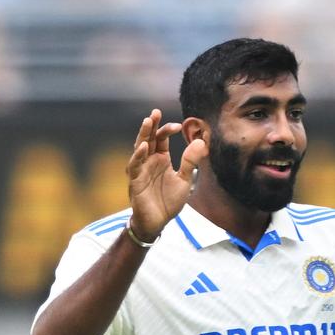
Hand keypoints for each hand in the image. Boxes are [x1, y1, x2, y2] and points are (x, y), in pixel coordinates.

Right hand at [127, 108, 207, 241]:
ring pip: (139, 148)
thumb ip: (190, 161)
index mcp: (160, 159)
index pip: (160, 138)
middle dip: (151, 125)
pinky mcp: (135, 182)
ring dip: (143, 135)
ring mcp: (140, 170)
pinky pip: (134, 166)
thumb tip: (200, 141)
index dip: (167, 130)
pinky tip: (143, 147)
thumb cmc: (168, 201)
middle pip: (148, 138)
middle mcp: (149, 161)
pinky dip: (137, 156)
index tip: (178, 126)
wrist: (158, 222)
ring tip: (147, 121)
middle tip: (155, 112)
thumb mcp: (184, 180)